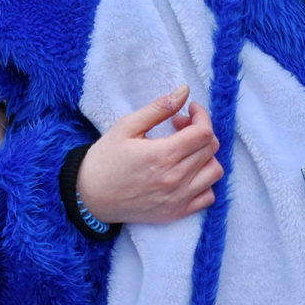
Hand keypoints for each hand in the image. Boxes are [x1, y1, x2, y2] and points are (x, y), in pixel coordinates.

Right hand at [77, 86, 221, 225]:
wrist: (89, 197)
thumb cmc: (105, 159)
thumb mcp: (127, 126)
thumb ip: (158, 108)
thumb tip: (184, 91)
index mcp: (162, 155)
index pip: (203, 132)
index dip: (201, 116)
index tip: (189, 110)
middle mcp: (175, 179)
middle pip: (210, 149)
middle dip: (200, 130)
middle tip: (179, 126)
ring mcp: (178, 199)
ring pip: (214, 172)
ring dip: (205, 155)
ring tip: (185, 150)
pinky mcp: (176, 213)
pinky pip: (208, 197)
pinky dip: (204, 182)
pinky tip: (187, 172)